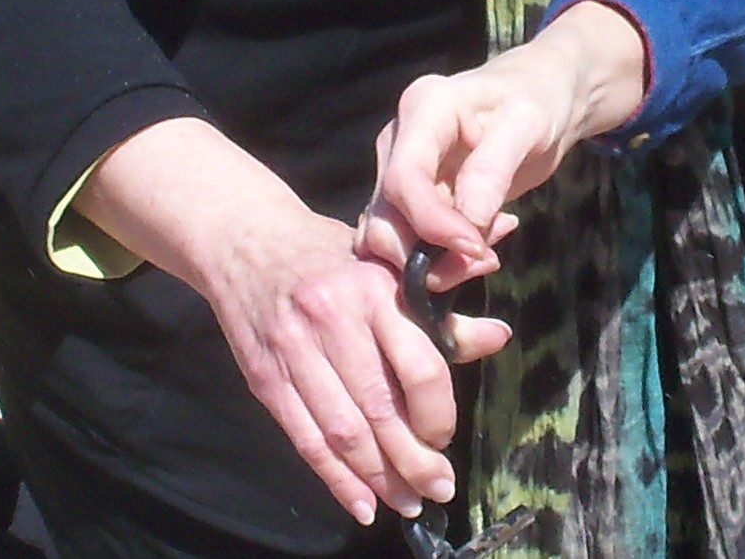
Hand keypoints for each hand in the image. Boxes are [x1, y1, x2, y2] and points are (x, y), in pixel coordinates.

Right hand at [73, 119, 471, 526]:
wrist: (244, 240)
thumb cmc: (330, 256)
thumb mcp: (386, 268)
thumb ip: (440, 313)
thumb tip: (499, 338)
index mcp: (373, 290)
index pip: (419, 367)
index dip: (438, 415)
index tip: (445, 438)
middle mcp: (333, 320)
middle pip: (381, 410)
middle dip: (414, 461)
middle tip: (439, 489)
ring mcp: (293, 351)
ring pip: (343, 432)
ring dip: (380, 478)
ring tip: (408, 501)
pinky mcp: (266, 378)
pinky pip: (305, 439)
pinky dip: (335, 479)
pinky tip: (362, 504)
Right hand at [363, 1, 647, 291]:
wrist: (540, 94)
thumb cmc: (537, 99)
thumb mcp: (528, 124)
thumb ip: (493, 170)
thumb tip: (467, 225)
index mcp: (423, 109)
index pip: (404, 179)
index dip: (432, 224)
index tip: (477, 249)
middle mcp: (399, 139)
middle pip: (386, 216)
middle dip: (428, 255)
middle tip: (486, 259)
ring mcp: (399, 169)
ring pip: (388, 237)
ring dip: (434, 263)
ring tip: (489, 249)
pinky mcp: (410, 196)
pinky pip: (408, 241)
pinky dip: (439, 258)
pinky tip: (482, 240)